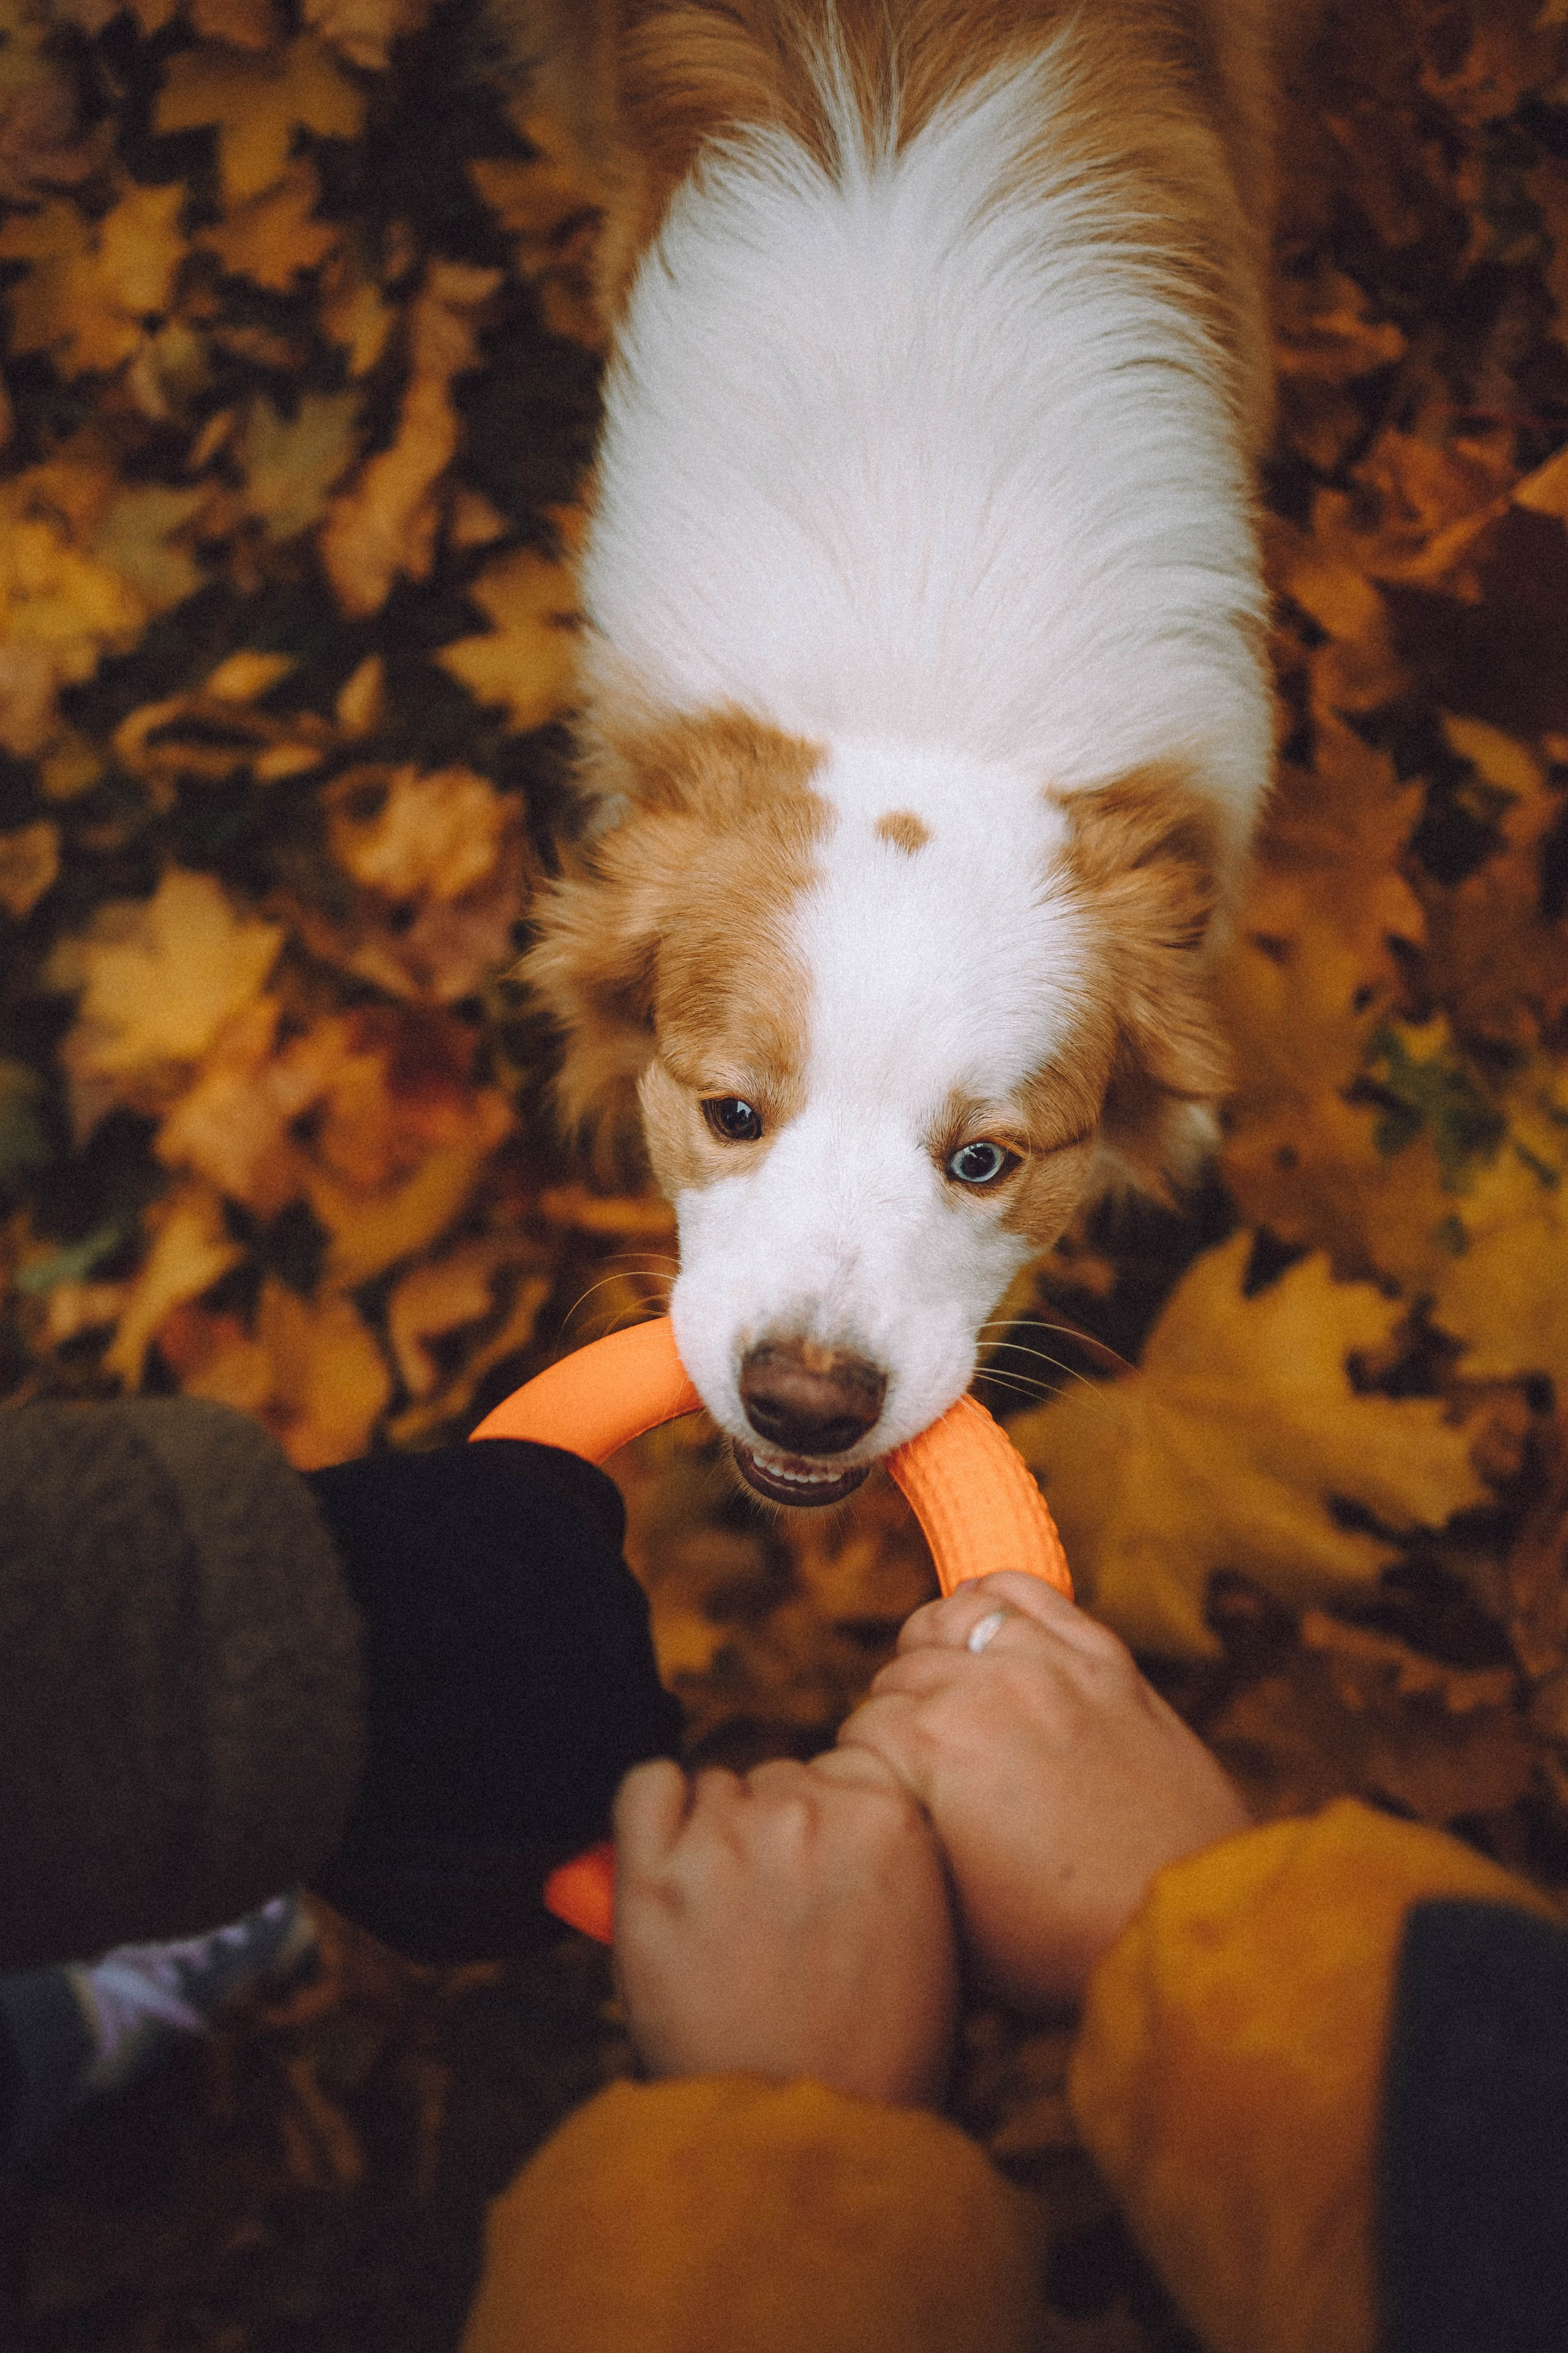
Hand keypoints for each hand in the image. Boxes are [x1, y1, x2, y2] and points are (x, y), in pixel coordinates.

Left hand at [612, 1747, 957, 2105]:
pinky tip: (666, 1859)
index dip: (827, 1820)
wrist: (807, 2143)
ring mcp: (726, 1840)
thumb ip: (887, 1859)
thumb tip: (841, 1822)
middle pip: (775, 1779)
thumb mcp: (928, 1939)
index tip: (819, 1872)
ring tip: (725, 1924)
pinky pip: (643, 1787)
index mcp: (888, 1819)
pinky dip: (652, 1811)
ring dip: (715, 1838)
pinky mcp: (654, 1877)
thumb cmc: (875, 2059)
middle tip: (771, 1919)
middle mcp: (806, 1811)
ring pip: (713, 1791)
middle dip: (772, 1836)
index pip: (840, 1768)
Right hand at [837, 1573, 1250, 2011]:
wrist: (1182, 1926)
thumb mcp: (948, 1909)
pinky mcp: (1104, 1657)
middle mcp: (984, 1687)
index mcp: (932, 1747)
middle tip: (917, 1762)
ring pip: (955, 1617)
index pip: (861, 1731)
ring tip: (940, 1687)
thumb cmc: (1062, 1939)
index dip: (867, 1770)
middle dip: (896, 1716)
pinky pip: (1027, 1592)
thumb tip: (876, 1806)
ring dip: (934, 1649)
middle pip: (901, 1673)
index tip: (885, 1799)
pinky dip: (994, 1600)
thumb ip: (899, 1835)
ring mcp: (1051, 1663)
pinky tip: (985, 1628)